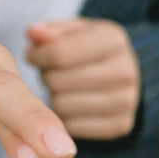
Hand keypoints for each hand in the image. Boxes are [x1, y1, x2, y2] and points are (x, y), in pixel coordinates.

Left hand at [25, 19, 140, 140]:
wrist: (123, 76)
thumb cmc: (89, 49)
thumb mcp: (74, 31)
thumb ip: (51, 30)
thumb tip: (33, 32)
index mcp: (113, 40)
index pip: (60, 53)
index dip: (37, 55)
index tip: (32, 55)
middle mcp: (125, 71)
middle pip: (58, 81)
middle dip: (47, 76)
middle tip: (50, 72)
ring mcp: (126, 101)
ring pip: (61, 106)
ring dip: (54, 97)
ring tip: (62, 86)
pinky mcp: (121, 126)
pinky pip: (71, 127)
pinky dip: (64, 118)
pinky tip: (72, 103)